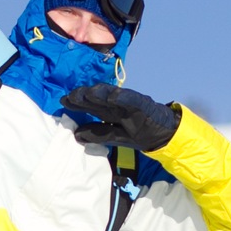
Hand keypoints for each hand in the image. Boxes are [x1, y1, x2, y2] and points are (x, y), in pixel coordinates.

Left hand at [62, 84, 180, 151]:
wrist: (167, 132)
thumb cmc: (142, 131)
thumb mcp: (117, 136)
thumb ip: (99, 134)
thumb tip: (77, 135)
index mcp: (112, 113)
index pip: (91, 108)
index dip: (78, 105)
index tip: (63, 102)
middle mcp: (119, 107)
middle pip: (98, 101)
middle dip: (83, 99)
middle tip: (68, 97)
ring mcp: (131, 105)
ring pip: (112, 98)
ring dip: (99, 94)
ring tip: (87, 93)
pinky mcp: (144, 105)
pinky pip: (132, 101)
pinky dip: (122, 98)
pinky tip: (112, 96)